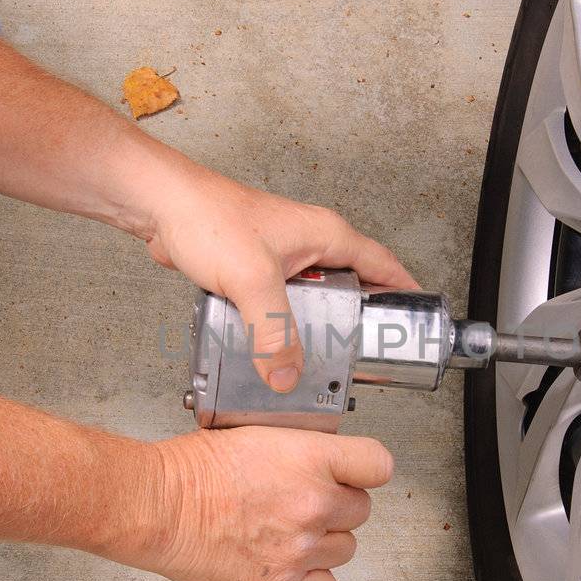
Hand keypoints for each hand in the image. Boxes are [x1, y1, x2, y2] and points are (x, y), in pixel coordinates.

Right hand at [128, 425, 393, 580]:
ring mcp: (300, 548)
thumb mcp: (257, 434)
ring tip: (289, 531)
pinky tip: (289, 560)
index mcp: (310, 459)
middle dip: (337, 505)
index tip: (354, 473)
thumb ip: (300, 449)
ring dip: (324, 541)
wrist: (156, 506)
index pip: (378, 464)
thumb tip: (323, 459)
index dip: (364, 469)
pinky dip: (312, 577)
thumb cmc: (191, 470)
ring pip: (345, 549)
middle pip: (361, 510)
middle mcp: (313, 505)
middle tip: (304, 501)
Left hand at [138, 161, 418, 392]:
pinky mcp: (255, 267)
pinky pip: (281, 301)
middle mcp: (310, 242)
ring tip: (318, 357)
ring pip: (314, 296)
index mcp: (326, 235)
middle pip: (352, 285)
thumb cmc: (209, 217)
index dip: (404, 292)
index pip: (383, 264)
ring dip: (316, 325)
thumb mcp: (252, 280)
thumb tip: (286, 374)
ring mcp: (282, 254)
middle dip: (359, 320)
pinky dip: (283, 324)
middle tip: (364, 354)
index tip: (417, 318)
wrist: (162, 206)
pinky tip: (273, 346)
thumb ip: (273, 332)